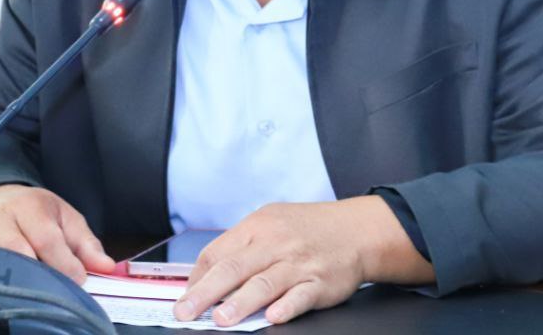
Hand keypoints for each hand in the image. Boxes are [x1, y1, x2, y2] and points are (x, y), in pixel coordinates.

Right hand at [0, 184, 115, 283]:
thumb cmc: (38, 211)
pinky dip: (5, 284)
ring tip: (42, 291)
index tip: (80, 280)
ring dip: (24, 282)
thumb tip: (106, 267)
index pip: (47, 240)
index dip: (65, 265)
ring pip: (2, 267)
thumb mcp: (67, 219)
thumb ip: (87, 244)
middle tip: (62, 290)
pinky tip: (20, 290)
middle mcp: (2, 220)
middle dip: (45, 276)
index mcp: (30, 206)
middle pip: (21, 255)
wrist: (0, 200)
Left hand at [174, 196, 433, 326]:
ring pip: (263, 283)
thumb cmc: (308, 229)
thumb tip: (206, 276)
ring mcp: (298, 263)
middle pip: (234, 268)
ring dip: (240, 302)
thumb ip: (242, 246)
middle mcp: (275, 243)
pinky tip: (273, 317)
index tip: (185, 298)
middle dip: (206, 292)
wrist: (357, 229)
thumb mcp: (272, 223)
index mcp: (257, 226)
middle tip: (186, 312)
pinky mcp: (320, 282)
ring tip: (221, 319)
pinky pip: (300, 295)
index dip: (197, 278)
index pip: (217, 252)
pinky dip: (286, 306)